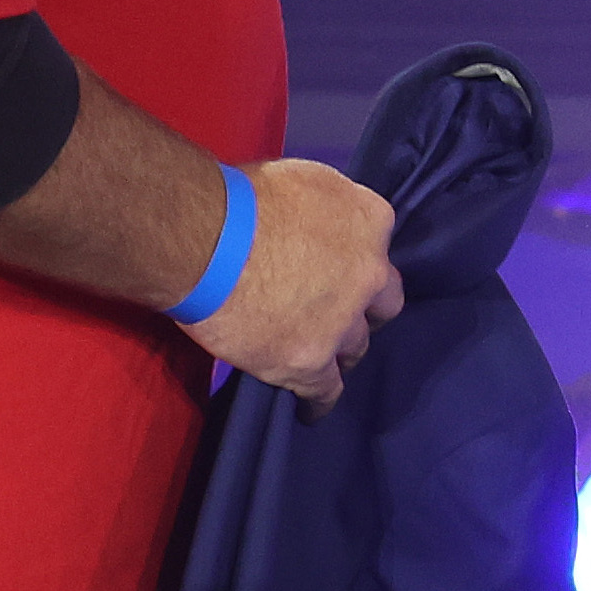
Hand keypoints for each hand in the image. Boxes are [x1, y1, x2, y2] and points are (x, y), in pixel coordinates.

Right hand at [181, 157, 404, 411]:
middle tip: (337, 314)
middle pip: (381, 303)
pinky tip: (311, 408)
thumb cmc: (244, 198)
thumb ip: (324, 210)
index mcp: (370, 220)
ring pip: (355, 347)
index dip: (356, 261)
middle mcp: (370, 273)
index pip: (377, 248)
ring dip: (340, 350)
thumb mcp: (303, 182)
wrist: (209, 240)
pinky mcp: (311, 362)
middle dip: (364, 310)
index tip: (339, 268)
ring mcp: (343, 322)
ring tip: (321, 357)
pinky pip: (326, 391)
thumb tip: (313, 224)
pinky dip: (318, 400)